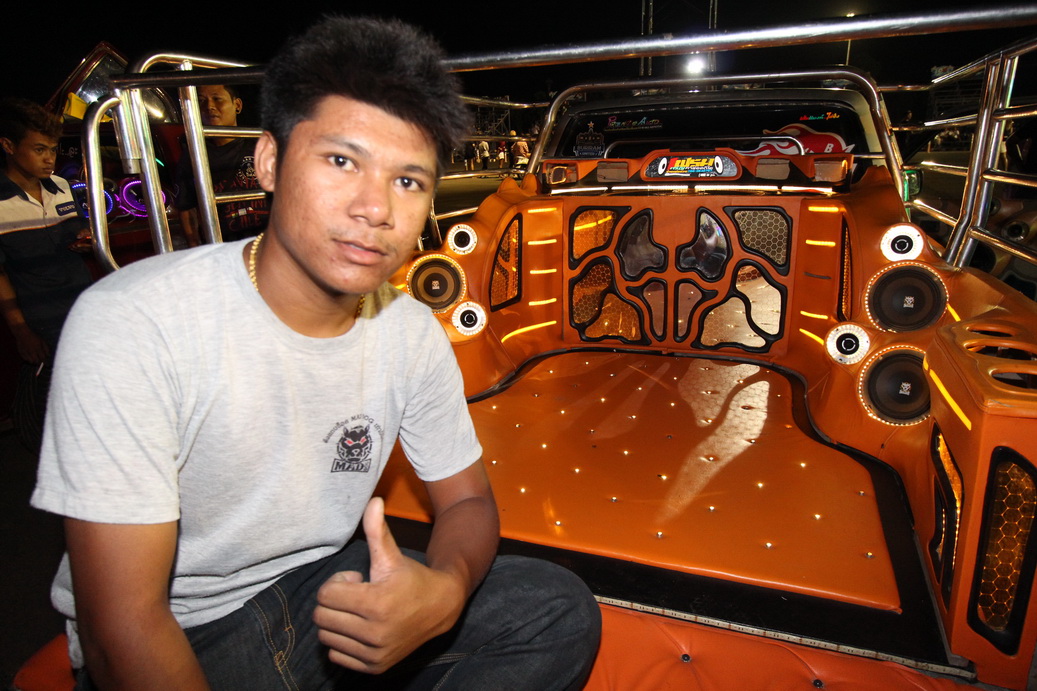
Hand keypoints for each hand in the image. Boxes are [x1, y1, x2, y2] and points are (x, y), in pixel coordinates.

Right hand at [12, 324, 48, 363]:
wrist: (22, 333)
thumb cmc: (33, 336)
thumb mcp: (42, 341)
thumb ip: (46, 348)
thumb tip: (48, 355)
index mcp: (38, 348)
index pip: (43, 358)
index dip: (46, 362)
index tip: (48, 365)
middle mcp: (32, 351)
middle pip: (37, 361)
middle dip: (40, 363)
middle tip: (41, 364)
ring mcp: (26, 352)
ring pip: (31, 361)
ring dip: (34, 362)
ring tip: (36, 362)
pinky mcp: (21, 352)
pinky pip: (25, 359)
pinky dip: (28, 360)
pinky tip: (30, 359)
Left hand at [314, 498, 466, 673]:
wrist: (441, 607)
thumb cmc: (410, 577)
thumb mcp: (391, 555)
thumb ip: (377, 530)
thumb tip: (373, 501)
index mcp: (375, 603)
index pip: (325, 594)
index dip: (339, 582)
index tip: (358, 579)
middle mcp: (374, 632)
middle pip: (322, 617)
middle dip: (334, 601)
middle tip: (357, 595)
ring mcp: (375, 653)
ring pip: (326, 637)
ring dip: (337, 622)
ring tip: (360, 612)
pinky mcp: (375, 666)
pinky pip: (336, 655)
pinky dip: (343, 642)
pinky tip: (362, 628)